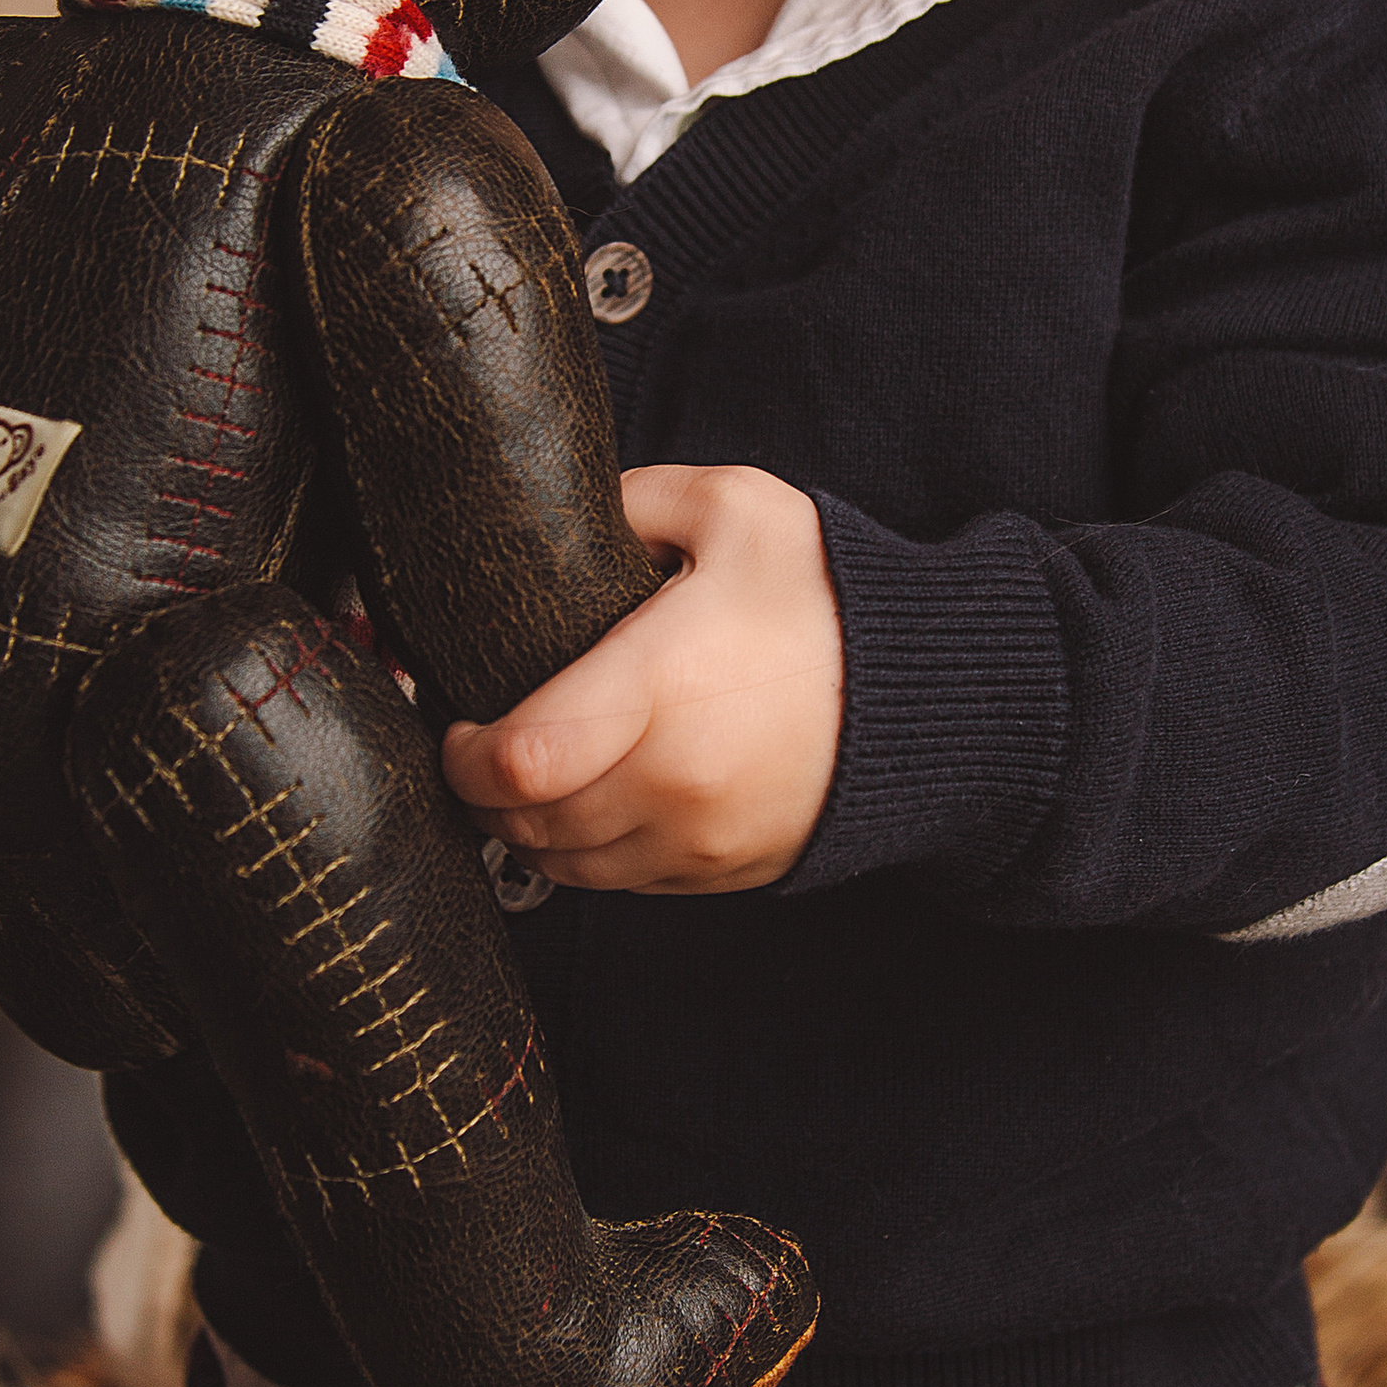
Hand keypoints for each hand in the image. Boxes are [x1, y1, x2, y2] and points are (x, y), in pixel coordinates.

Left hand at [440, 465, 841, 892]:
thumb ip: (634, 501)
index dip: (465, 753)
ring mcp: (700, 839)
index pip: (522, 757)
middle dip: (484, 790)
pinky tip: (591, 801)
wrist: (927, 694)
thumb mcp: (736, 511)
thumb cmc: (829, 600)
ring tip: (529, 775)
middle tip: (481, 746)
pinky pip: (620, 884)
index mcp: (664, 686)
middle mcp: (676, 780)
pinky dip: (586, 854)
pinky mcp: (722, 873)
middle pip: (529, 820)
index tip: (459, 724)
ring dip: (529, 827)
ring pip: (565, 864)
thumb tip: (567, 519)